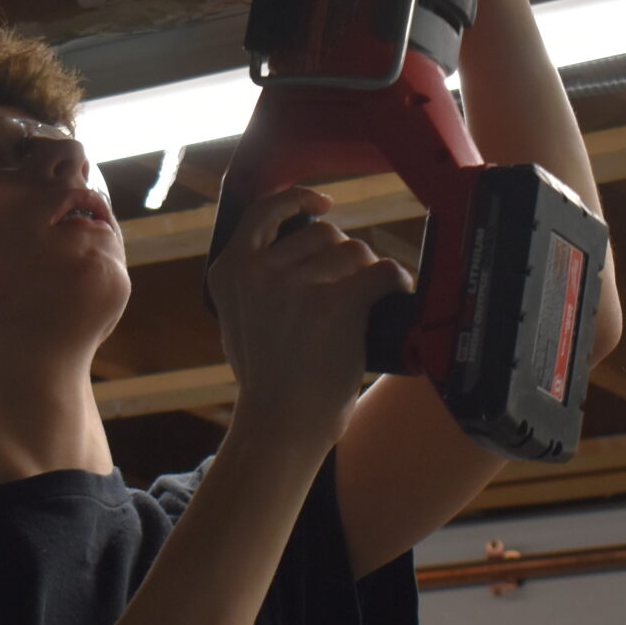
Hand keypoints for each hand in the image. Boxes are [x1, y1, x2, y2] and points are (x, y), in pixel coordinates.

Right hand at [208, 188, 409, 453]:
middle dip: (342, 256)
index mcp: (229, 270)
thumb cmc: (267, 378)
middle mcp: (259, 271)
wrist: (281, 424)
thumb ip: (253, 280)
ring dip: (367, 272)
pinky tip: (396, 294)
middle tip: (348, 289)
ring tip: (367, 302)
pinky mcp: (335, 304)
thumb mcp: (238, 318)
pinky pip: (381, 272)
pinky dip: (395, 281)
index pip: (264, 210)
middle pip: (323, 234)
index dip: (298, 199)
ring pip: (355, 252)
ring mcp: (296, 286)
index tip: (323, 204)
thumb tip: (291, 241)